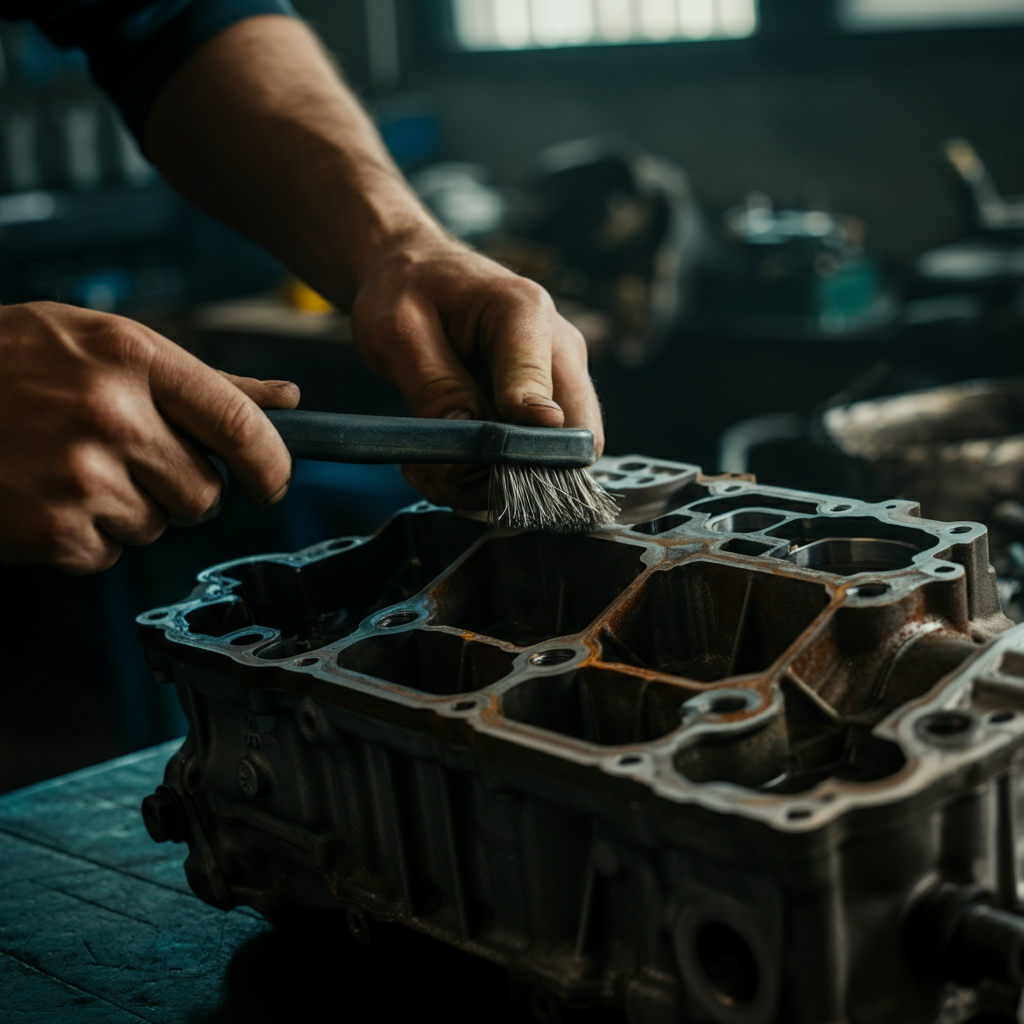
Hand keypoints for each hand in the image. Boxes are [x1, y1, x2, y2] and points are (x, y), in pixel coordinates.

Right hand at [0, 302, 298, 573]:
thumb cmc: (8, 362)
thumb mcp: (105, 344)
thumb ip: (202, 380)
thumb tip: (284, 399)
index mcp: (134, 360)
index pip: (241, 423)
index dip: (272, 464)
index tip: (272, 481)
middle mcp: (113, 416)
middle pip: (206, 493)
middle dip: (182, 488)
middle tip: (130, 460)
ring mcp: (80, 477)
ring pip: (159, 526)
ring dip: (131, 510)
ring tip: (74, 467)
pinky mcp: (52, 530)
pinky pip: (109, 554)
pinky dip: (86, 538)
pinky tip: (48, 495)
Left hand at [351, 233, 603, 508]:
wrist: (416, 272)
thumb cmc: (407, 290)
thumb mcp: (398, 333)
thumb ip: (436, 392)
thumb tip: (467, 457)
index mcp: (525, 314)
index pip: (547, 399)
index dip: (517, 446)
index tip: (475, 463)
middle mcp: (558, 348)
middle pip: (573, 441)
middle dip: (511, 474)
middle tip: (444, 474)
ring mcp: (558, 380)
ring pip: (554, 460)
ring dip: (492, 480)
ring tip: (432, 463)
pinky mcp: (545, 405)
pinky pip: (535, 459)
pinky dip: (487, 475)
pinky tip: (445, 458)